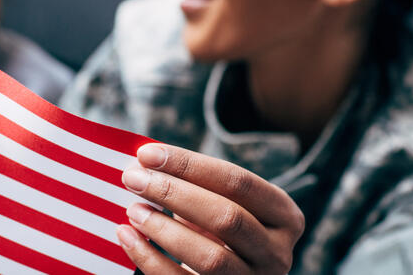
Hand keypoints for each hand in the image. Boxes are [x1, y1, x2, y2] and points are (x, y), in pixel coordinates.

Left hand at [117, 144, 304, 273]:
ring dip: (164, 229)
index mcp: (285, 217)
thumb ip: (197, 185)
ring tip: (134, 210)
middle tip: (133, 178)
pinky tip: (127, 237)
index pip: (238, 182)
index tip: (147, 154)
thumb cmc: (223, 231)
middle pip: (226, 218)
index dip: (190, 165)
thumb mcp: (224, 204)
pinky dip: (150, 259)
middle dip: (174, 194)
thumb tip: (144, 163)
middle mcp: (277, 253)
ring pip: (210, 257)